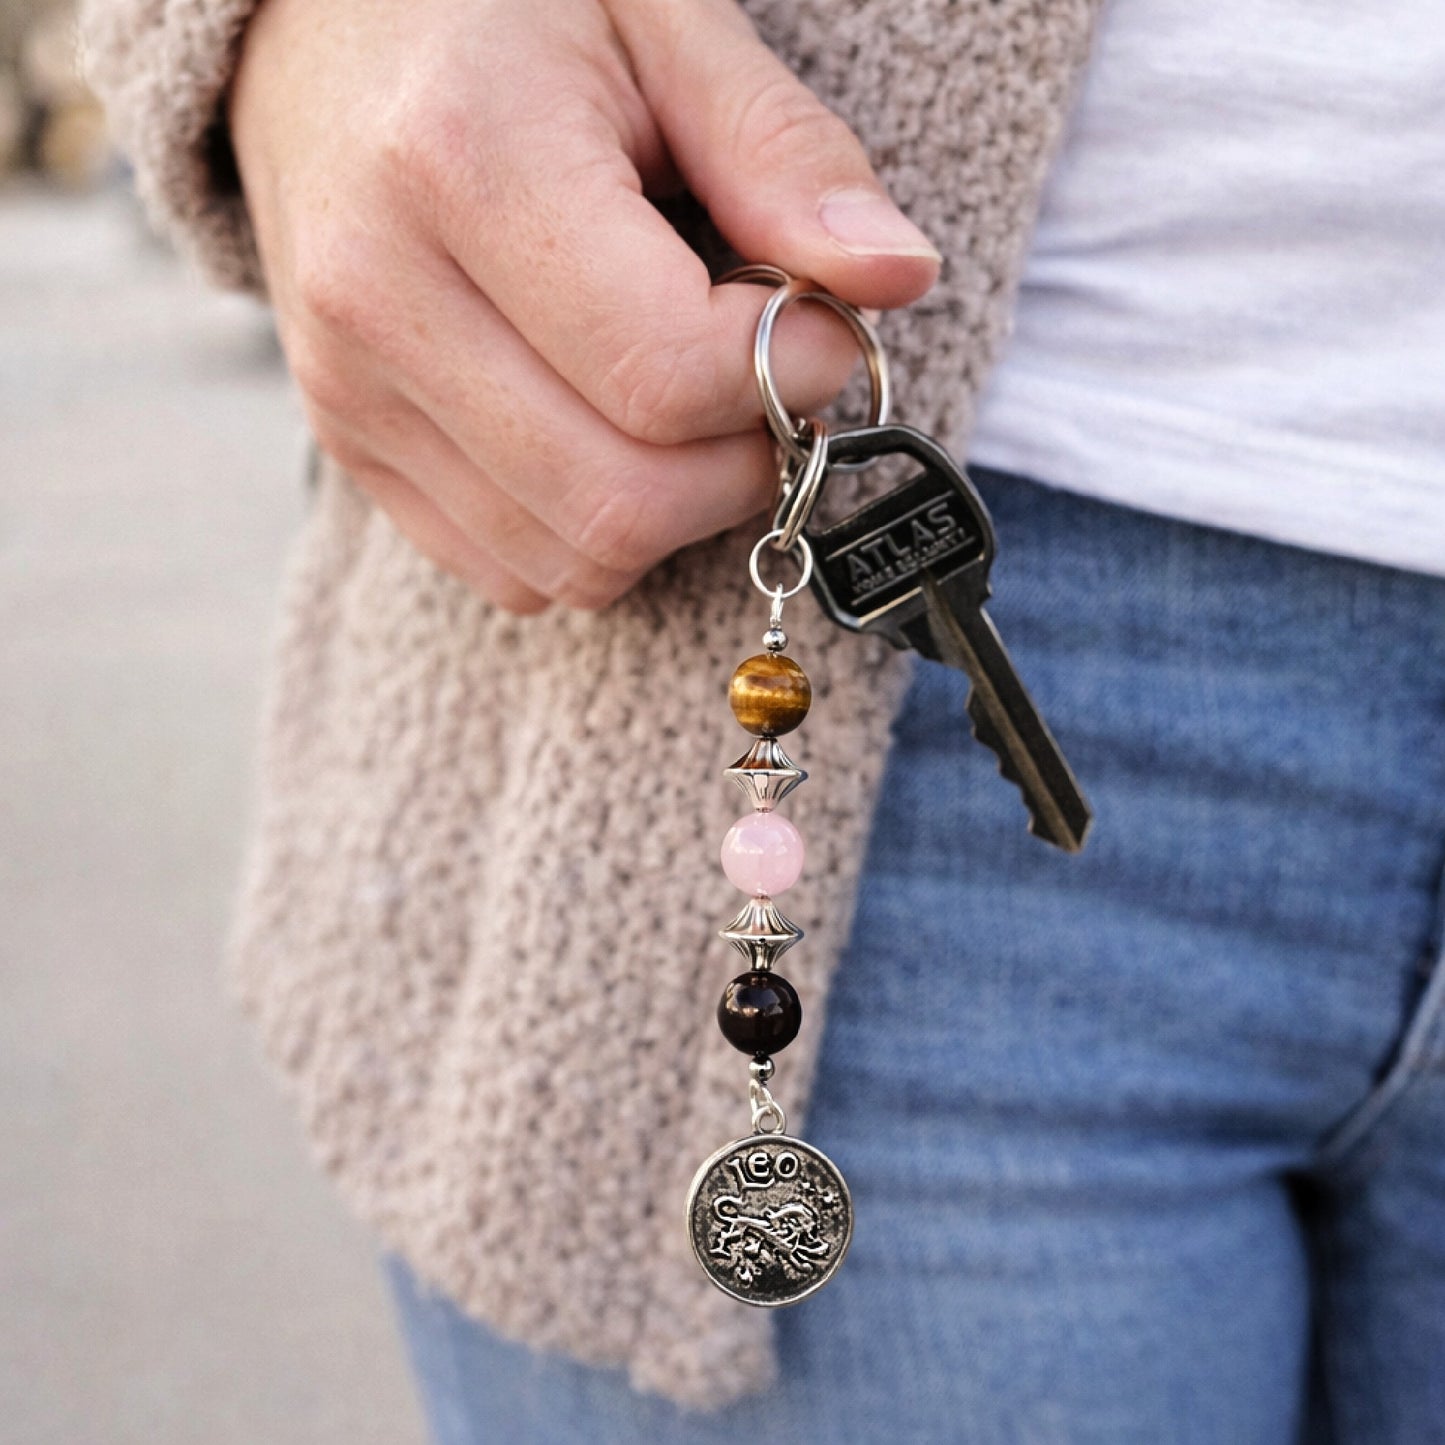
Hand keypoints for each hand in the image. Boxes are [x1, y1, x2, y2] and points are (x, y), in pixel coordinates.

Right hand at [229, 0, 939, 611]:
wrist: (315, 36)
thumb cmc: (506, 12)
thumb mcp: (668, 25)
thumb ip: (786, 156)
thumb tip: (896, 279)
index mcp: (462, 162)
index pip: (667, 373)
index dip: (789, 371)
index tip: (825, 323)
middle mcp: (380, 299)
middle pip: (622, 502)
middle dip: (741, 465)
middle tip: (770, 382)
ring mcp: (352, 392)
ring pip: (575, 562)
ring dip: (679, 508)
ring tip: (687, 398)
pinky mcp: (353, 450)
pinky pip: (518, 574)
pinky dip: (599, 536)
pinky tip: (608, 434)